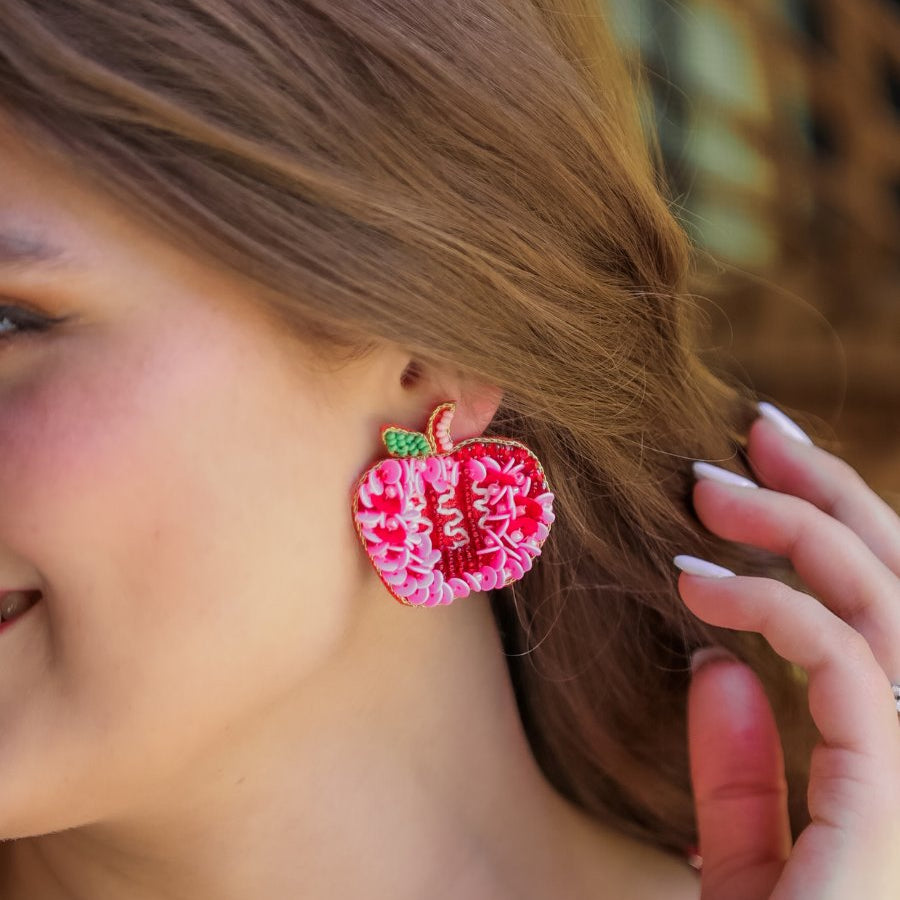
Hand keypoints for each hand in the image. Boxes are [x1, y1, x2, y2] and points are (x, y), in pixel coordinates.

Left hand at [675, 406, 899, 899]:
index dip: (833, 537)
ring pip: (889, 609)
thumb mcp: (750, 871)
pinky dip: (775, 609)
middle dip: (834, 498)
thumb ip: (745, 776)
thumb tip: (718, 667)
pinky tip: (694, 583)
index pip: (886, 626)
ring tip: (708, 486)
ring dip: (802, 528)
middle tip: (756, 431)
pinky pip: (850, 670)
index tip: (759, 472)